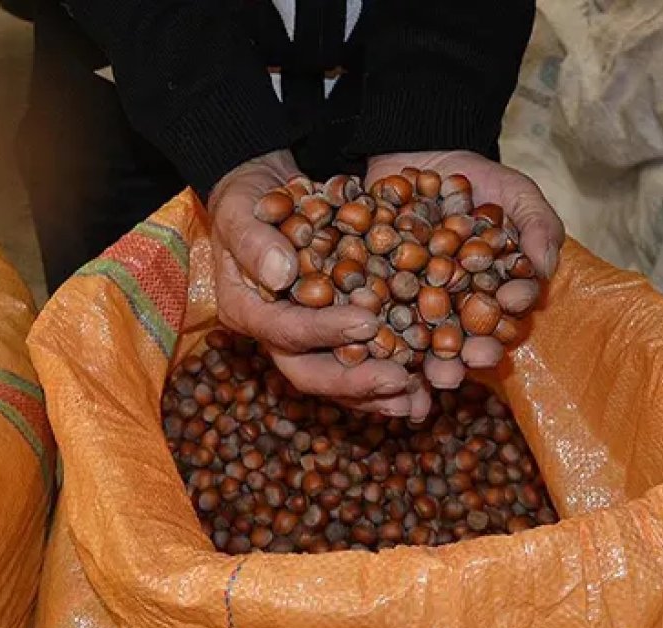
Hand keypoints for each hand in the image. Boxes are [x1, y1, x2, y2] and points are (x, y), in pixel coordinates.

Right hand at [209, 150, 429, 419]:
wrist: (264, 193)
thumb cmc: (247, 197)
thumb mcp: (239, 208)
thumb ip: (254, 241)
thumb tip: (281, 274)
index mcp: (246, 310)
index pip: (284, 331)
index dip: (324, 331)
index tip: (367, 320)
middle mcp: (274, 334)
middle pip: (310, 372)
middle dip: (355, 381)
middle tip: (399, 380)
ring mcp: (304, 338)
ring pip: (338, 377)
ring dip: (377, 393)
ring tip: (417, 400)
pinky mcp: (332, 332)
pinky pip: (359, 361)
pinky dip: (389, 372)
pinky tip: (423, 383)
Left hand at [366, 150, 565, 389]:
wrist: (415, 155)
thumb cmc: (476, 178)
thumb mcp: (516, 192)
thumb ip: (538, 225)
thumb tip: (545, 270)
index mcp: (498, 289)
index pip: (510, 306)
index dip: (512, 308)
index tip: (510, 305)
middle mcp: (461, 305)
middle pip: (471, 336)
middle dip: (475, 351)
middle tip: (472, 360)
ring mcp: (420, 305)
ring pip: (428, 341)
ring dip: (434, 363)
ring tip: (436, 376)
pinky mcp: (381, 298)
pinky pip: (381, 320)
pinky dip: (382, 339)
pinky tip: (384, 351)